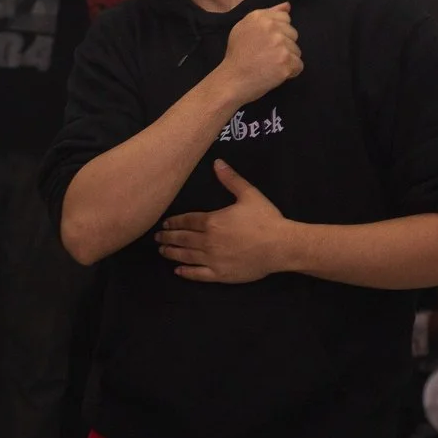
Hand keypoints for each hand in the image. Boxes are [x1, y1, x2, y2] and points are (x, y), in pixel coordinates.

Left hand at [156, 161, 292, 282]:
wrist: (280, 246)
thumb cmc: (265, 219)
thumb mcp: (249, 194)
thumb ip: (231, 179)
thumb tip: (217, 162)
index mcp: (213, 221)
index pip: (187, 221)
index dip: (174, 222)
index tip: (165, 223)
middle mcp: (208, 241)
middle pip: (183, 239)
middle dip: (168, 237)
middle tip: (157, 238)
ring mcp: (213, 260)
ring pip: (187, 256)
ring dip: (172, 253)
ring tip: (162, 251)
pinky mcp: (220, 275)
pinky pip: (198, 275)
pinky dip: (186, 273)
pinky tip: (178, 271)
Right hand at [215, 4, 301, 108]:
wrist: (232, 80)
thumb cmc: (237, 55)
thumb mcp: (244, 27)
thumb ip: (267, 14)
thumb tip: (287, 6)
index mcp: (260, 17)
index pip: (285, 18)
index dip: (279, 32)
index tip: (267, 42)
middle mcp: (272, 27)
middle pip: (293, 34)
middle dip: (284, 45)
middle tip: (268, 55)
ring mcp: (280, 45)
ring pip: (297, 50)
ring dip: (287, 59)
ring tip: (271, 65)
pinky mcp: (286, 62)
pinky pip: (299, 65)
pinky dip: (290, 72)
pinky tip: (276, 73)